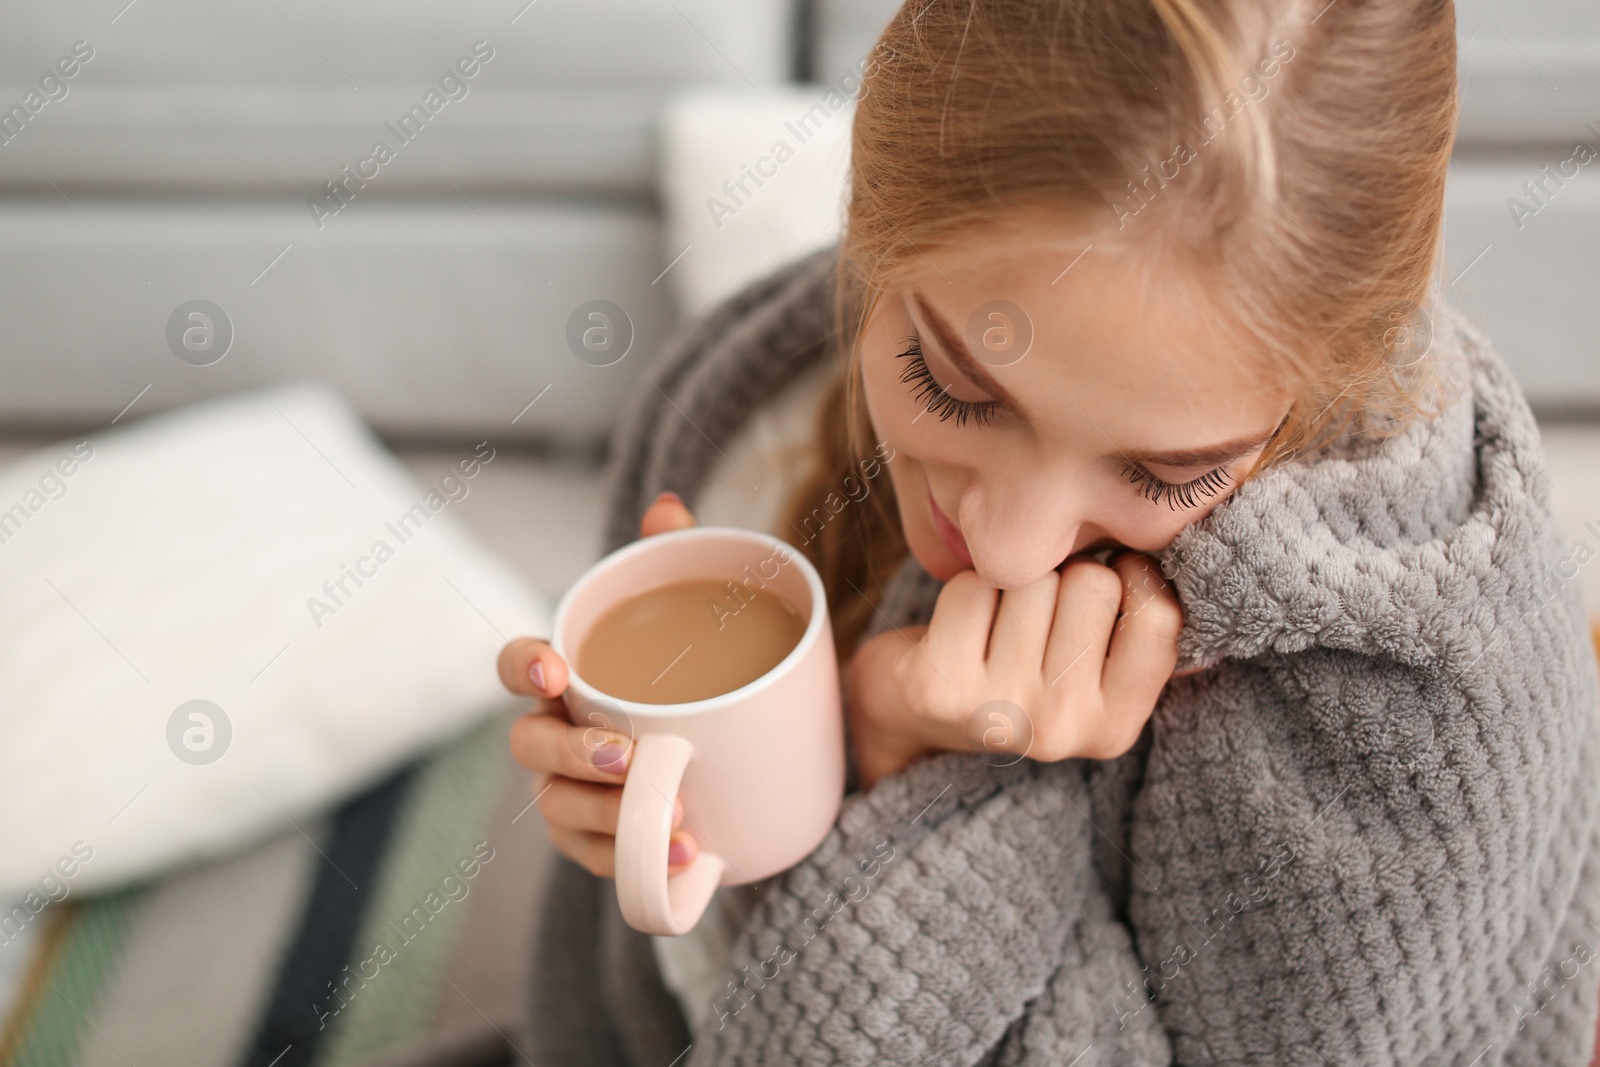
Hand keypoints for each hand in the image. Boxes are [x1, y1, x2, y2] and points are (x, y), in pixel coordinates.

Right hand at [500, 491, 700, 877]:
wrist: (733, 753)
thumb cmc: (688, 671)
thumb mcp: (692, 612)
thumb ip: (675, 557)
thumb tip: (667, 508)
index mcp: (567, 676)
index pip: (517, 664)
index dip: (523, 666)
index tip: (556, 669)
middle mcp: (553, 734)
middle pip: (530, 745)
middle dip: (571, 754)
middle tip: (628, 758)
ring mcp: (567, 792)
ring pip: (558, 808)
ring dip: (608, 817)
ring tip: (675, 819)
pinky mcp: (595, 842)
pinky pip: (596, 858)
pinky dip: (637, 860)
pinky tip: (690, 857)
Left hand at [844, 552, 1183, 790]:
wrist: (913, 713)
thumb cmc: (1018, 663)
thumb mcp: (1093, 661)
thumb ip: (1142, 622)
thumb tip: (1173, 551)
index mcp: (1116, 725)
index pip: (1160, 614)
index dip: (1131, 578)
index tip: (1102, 591)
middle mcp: (1064, 728)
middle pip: (1094, 583)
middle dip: (1063, 579)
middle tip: (1033, 619)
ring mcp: (1002, 712)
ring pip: (1034, 578)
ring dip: (1012, 583)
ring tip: (995, 626)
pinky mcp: (942, 687)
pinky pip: (974, 585)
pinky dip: (965, 588)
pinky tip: (958, 628)